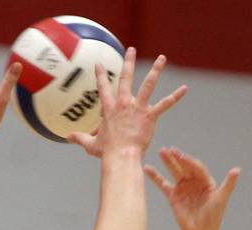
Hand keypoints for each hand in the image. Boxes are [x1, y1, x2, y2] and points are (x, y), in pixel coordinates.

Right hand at [69, 49, 186, 157]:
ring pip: (148, 84)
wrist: (121, 157)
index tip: (99, 64)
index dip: (100, 75)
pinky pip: (164, 104)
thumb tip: (67, 137)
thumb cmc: (107, 153)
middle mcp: (123, 104)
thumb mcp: (91, 145)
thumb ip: (80, 138)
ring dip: (156, 70)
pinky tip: (184, 89)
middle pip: (126, 78)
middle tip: (131, 50)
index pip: (103, 88)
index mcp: (109, 109)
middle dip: (128, 62)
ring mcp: (137, 108)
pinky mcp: (149, 116)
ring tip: (162, 58)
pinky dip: (175, 97)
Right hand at [146, 147, 239, 229]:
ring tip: (161, 151)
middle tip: (169, 150)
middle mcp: (194, 181)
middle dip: (177, 158)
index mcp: (206, 181)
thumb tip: (237, 170)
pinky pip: (163, 183)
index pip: (196, 167)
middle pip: (184, 167)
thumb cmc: (213, 218)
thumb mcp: (221, 199)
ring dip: (167, 161)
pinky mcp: (173, 195)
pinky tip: (147, 168)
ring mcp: (183, 187)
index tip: (181, 156)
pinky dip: (155, 176)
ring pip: (174, 171)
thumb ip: (229, 184)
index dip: (189, 161)